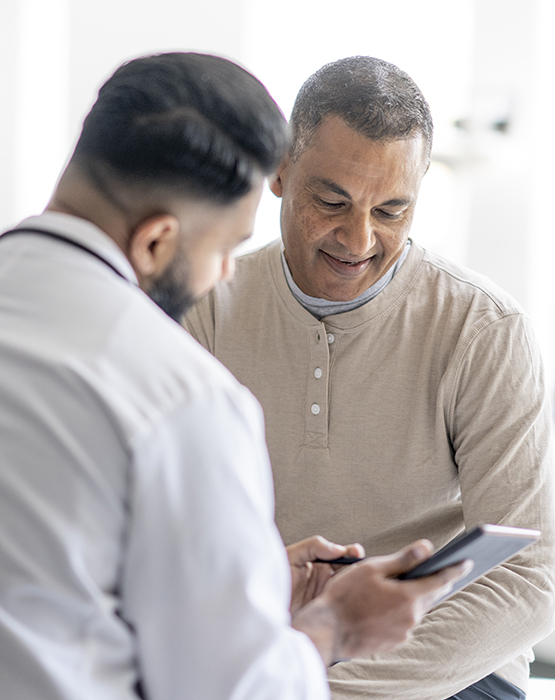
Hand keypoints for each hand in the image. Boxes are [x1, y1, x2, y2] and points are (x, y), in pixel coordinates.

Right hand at [291, 539, 471, 665]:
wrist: (327, 630)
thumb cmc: (345, 595)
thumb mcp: (373, 568)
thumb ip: (403, 559)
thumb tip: (427, 548)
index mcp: (409, 596)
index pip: (440, 579)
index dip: (455, 568)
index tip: (467, 560)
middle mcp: (411, 617)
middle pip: (429, 594)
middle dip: (430, 580)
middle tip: (428, 567)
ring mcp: (403, 632)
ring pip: (415, 609)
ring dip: (410, 596)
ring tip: (391, 585)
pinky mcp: (393, 642)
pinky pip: (403, 621)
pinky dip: (399, 610)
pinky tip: (380, 604)